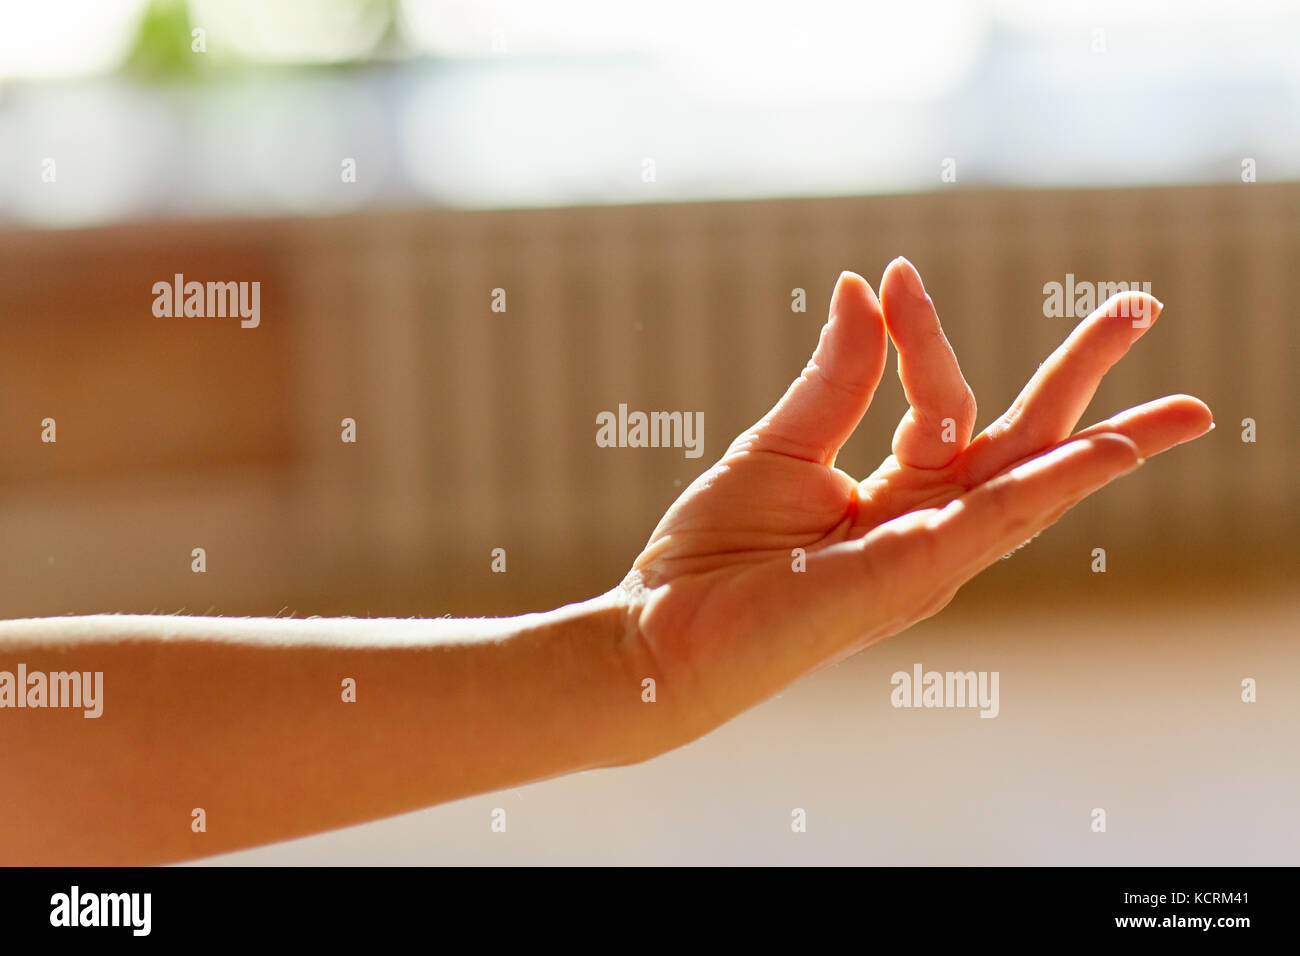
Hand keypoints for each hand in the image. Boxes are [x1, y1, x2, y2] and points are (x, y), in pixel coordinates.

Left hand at [625, 259, 1211, 737]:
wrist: (662, 633)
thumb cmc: (712, 556)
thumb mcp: (779, 448)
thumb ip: (837, 378)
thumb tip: (869, 287)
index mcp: (897, 496)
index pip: (942, 402)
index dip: (924, 333)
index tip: (894, 275)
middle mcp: (928, 527)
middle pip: (1023, 443)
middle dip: (1084, 380)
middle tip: (1141, 307)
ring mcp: (928, 557)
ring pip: (1030, 484)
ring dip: (1104, 438)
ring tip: (1181, 407)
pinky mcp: (910, 577)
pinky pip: (992, 521)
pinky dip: (1050, 485)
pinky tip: (1103, 451)